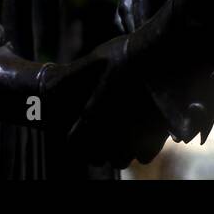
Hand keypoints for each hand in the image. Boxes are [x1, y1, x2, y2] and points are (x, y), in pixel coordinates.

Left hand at [67, 31, 169, 168]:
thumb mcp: (95, 60)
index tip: (78, 129)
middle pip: (98, 157)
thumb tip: (46, 91)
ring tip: (120, 132)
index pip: (75, 144)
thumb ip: (69, 78)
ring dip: (118, 149)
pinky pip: (144, 156)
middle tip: (100, 130)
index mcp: (94, 117)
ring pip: (121, 159)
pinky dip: (140, 147)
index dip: (75, 137)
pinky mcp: (158, 138)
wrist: (166, 54)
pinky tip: (140, 130)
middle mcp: (113, 134)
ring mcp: (137, 138)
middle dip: (96, 146)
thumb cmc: (128, 54)